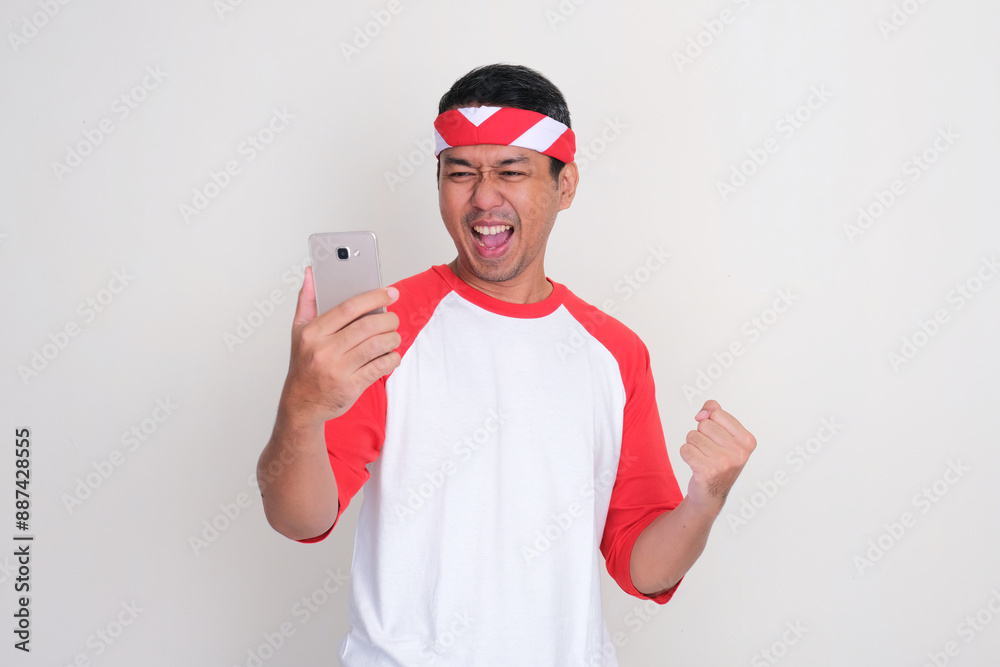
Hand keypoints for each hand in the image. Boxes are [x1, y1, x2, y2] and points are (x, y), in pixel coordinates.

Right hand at [279, 266, 401, 425]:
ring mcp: (337, 370)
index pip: (348, 308)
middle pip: (367, 326)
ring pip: (377, 346)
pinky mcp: (350, 387)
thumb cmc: (304, 363)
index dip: (373, 297)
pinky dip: (392, 359)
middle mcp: (324, 350)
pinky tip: (391, 355)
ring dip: (393, 339)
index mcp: (312, 333)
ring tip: (393, 336)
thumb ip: (307, 300)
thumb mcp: (299, 331)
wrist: (301, 403)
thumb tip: (311, 272)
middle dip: (388, 319)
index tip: (390, 292)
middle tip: (393, 318)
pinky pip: (380, 367)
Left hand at [679, 399, 756, 515]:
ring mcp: (724, 463)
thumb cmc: (718, 459)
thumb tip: (702, 413)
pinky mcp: (707, 471)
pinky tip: (696, 464)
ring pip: (692, 436)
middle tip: (709, 451)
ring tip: (703, 457)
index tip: (717, 438)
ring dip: (693, 445)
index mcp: (748, 440)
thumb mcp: (724, 434)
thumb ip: (714, 412)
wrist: (711, 493)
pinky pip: (685, 449)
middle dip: (701, 434)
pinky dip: (686, 454)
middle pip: (704, 424)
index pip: (717, 413)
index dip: (710, 422)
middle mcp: (739, 453)